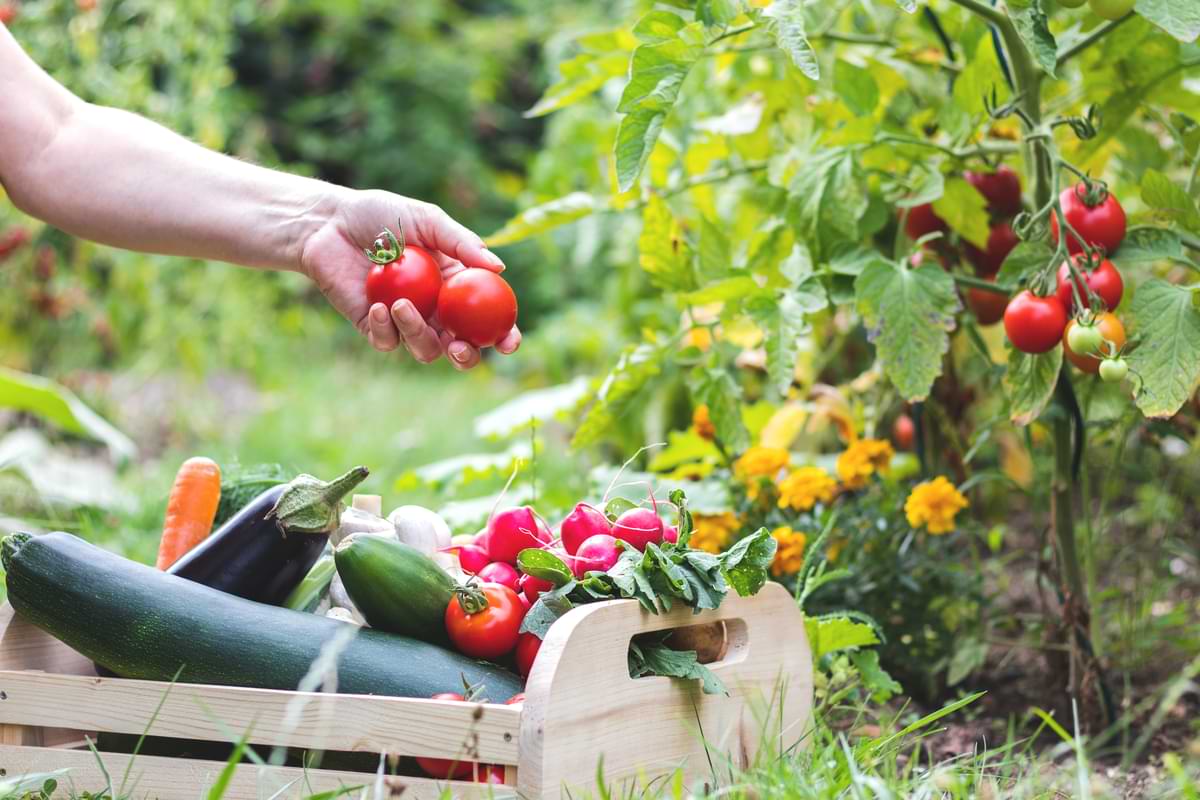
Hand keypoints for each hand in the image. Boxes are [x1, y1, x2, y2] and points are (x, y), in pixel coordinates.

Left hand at [299, 188, 520, 368]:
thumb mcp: (427, 220)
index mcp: (455, 286)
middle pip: (461, 348)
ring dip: (418, 334)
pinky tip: (380, 305)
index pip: (488, 318)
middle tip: (459, 347)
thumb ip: (462, 244)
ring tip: (400, 305)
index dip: (504, 335)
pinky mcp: (374, 326)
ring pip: (425, 350)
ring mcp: (405, 321)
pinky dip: (386, 329)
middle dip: (466, 357)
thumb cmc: (381, 215)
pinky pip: (388, 342)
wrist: (330, 224)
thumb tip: (500, 268)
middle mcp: (435, 310)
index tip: (509, 341)